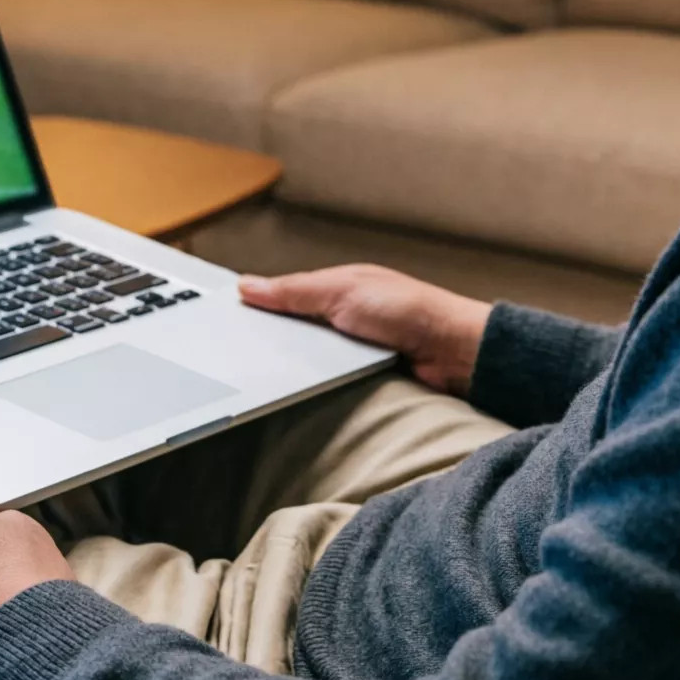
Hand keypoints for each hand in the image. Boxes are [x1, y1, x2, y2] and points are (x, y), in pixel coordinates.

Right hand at [237, 264, 491, 396]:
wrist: (453, 354)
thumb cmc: (410, 310)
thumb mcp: (343, 290)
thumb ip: (295, 291)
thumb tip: (249, 285)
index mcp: (335, 291)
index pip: (283, 299)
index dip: (256, 310)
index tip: (226, 323)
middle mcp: (341, 321)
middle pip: (290, 336)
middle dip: (271, 345)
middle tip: (240, 358)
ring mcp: (350, 355)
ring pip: (305, 366)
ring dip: (294, 371)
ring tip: (267, 380)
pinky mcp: (360, 384)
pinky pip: (326, 387)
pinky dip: (316, 388)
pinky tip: (303, 394)